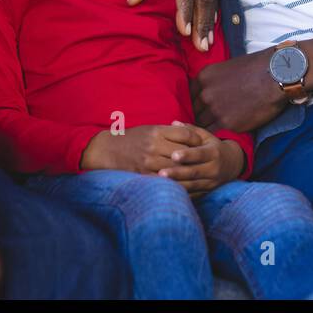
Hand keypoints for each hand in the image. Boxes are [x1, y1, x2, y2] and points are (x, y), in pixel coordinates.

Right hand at [81, 124, 203, 173]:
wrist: (107, 150)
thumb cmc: (131, 138)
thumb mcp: (149, 129)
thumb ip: (168, 132)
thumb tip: (190, 135)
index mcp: (156, 131)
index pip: (185, 133)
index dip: (197, 139)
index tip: (203, 144)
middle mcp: (153, 145)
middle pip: (184, 152)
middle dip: (196, 157)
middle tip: (206, 161)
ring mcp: (149, 161)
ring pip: (176, 168)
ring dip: (188, 172)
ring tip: (199, 174)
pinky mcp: (144, 174)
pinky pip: (165, 180)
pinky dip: (176, 182)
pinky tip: (184, 184)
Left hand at [156, 122, 244, 196]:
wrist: (232, 165)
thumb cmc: (213, 147)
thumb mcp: (206, 136)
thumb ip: (190, 130)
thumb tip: (174, 122)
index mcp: (214, 153)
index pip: (199, 154)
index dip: (187, 155)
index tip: (174, 155)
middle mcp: (214, 168)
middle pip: (194, 172)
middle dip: (177, 173)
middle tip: (161, 173)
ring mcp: (211, 182)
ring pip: (192, 185)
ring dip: (176, 185)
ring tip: (161, 183)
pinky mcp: (207, 192)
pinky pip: (193, 194)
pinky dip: (181, 193)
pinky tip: (168, 191)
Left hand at [192, 50, 288, 132]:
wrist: (274, 75)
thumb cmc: (256, 68)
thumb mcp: (226, 68)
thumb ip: (214, 81)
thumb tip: (211, 90)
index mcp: (203, 77)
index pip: (190, 95)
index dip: (198, 103)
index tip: (204, 108)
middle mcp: (205, 93)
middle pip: (195, 110)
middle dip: (202, 115)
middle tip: (212, 120)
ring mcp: (214, 109)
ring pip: (202, 124)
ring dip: (209, 126)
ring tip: (216, 128)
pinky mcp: (227, 123)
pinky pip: (214, 133)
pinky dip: (217, 135)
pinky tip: (223, 133)